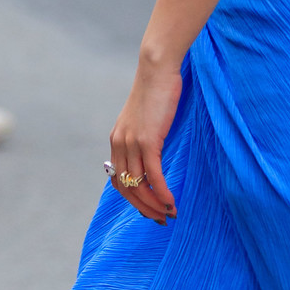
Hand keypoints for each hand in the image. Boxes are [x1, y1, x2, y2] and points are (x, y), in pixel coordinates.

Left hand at [109, 54, 182, 223]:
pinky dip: (162, 192)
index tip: (149, 209)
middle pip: (126, 188)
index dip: (132, 199)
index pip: (118, 180)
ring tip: (169, 214)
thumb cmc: (157, 90)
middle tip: (161, 219)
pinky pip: (153, 175)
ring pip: (139, 185)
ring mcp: (132, 144)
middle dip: (143, 208)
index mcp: (117, 141)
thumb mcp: (146, 117)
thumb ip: (146, 135)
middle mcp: (120, 145)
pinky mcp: (147, 141)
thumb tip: (156, 150)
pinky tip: (172, 202)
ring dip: (154, 204)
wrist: (156, 69)